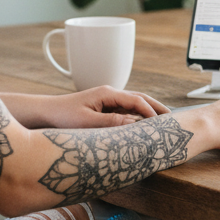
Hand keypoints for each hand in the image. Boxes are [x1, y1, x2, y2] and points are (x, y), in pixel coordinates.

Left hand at [47, 86, 170, 128]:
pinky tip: (144, 125)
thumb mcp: (87, 122)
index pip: (137, 100)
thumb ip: (111, 122)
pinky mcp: (104, 108)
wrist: (46, 113)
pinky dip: (138, 117)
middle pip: (140, 98)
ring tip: (164, 122)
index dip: (151, 112)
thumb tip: (134, 123)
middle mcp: (110, 94)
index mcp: (107, 93)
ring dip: (149, 111)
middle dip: (157, 108)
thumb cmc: (63, 116)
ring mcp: (107, 100)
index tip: (162, 124)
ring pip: (134, 104)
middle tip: (173, 119)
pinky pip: (126, 111)